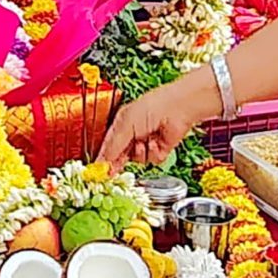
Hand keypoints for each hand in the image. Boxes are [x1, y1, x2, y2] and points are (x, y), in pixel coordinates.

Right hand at [100, 71, 215, 170]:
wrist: (177, 108)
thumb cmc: (151, 107)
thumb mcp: (125, 125)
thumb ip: (113, 146)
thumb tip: (101, 162)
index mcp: (121, 124)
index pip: (109, 146)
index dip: (104, 159)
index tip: (99, 171)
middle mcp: (133, 134)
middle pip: (122, 156)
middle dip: (119, 162)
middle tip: (114, 170)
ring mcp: (146, 142)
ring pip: (137, 160)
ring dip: (139, 154)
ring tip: (143, 142)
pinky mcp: (160, 150)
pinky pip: (152, 160)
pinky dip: (153, 153)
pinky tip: (155, 142)